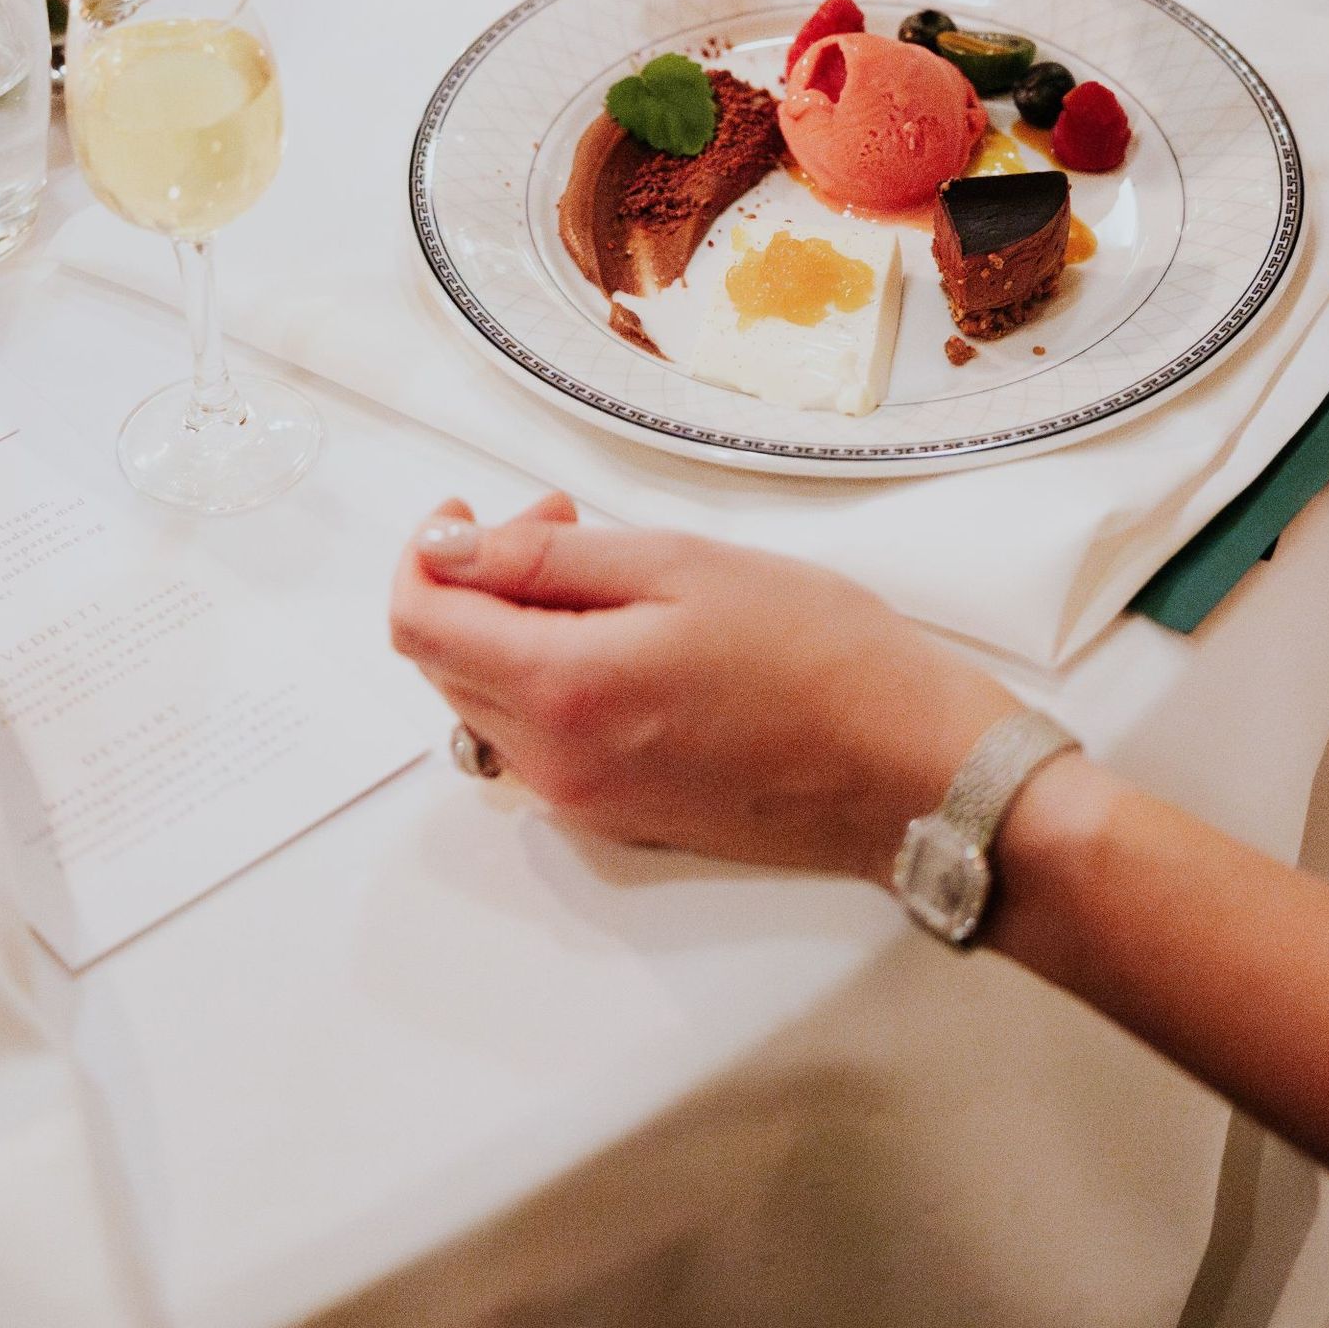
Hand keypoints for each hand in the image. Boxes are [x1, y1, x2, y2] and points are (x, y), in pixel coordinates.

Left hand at [390, 494, 1012, 879]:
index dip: (425, 555)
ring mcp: (586, 801)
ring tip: (602, 572)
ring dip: (515, 628)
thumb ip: (547, 560)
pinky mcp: (621, 816)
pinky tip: (624, 637)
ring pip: (491, 701)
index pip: (420, 625)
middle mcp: (555, 765)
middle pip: (448, 664)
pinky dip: (553, 676)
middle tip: (558, 521)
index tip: (463, 510)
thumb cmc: (820, 655)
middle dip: (476, 581)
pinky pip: (543, 740)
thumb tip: (445, 550)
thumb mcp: (681, 566)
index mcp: (562, 692)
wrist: (908, 767)